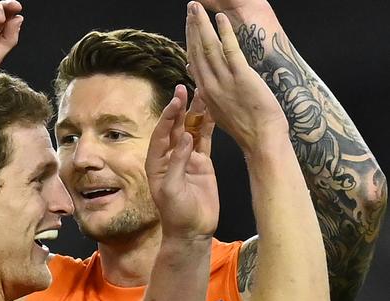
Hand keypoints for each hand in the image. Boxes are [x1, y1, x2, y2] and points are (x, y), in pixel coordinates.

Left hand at [145, 85, 218, 239]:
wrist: (192, 231)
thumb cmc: (176, 214)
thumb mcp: (172, 189)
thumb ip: (179, 163)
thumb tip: (187, 138)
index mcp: (157, 162)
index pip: (162, 134)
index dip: (168, 117)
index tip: (175, 102)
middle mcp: (171, 157)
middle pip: (176, 127)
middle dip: (180, 108)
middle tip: (185, 88)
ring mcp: (188, 159)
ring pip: (192, 130)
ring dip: (195, 113)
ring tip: (202, 92)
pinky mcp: (203, 164)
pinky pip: (205, 141)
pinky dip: (208, 126)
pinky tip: (213, 111)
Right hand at [185, 1, 286, 152]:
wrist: (261, 139)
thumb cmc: (246, 126)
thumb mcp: (220, 110)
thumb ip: (209, 92)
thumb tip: (199, 77)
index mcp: (206, 92)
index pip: (193, 61)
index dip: (189, 40)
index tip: (188, 25)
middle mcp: (210, 85)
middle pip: (197, 50)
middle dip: (192, 27)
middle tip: (190, 8)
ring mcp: (225, 81)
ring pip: (208, 48)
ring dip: (202, 25)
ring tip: (197, 8)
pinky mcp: (241, 78)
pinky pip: (230, 51)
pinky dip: (224, 32)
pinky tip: (219, 18)